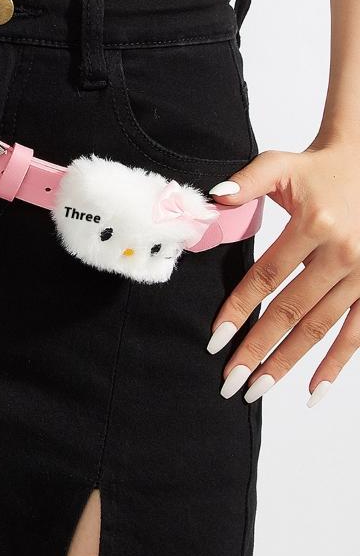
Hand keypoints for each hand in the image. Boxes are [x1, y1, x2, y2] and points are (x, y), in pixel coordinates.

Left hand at [205, 143, 359, 406]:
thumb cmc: (319, 169)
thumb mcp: (280, 166)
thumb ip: (246, 182)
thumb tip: (211, 199)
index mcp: (314, 225)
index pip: (266, 277)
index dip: (239, 310)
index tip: (215, 340)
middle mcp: (342, 253)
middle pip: (290, 311)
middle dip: (258, 349)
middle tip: (230, 380)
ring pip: (320, 328)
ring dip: (289, 363)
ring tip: (258, 389)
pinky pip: (358, 332)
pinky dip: (336, 364)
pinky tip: (314, 390)